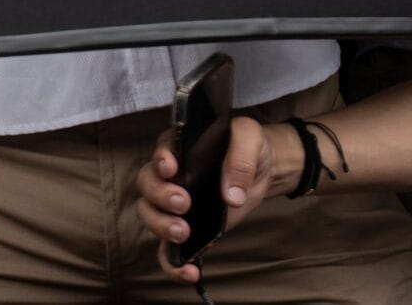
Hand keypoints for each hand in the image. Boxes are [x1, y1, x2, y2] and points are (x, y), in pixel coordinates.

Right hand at [136, 115, 285, 282]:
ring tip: (183, 233)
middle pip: (147, 184)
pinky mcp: (186, 228)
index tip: (171, 168)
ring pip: (149, 214)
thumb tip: (231, 196)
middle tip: (184, 204)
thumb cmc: (251, 147)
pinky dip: (172, 264)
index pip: (160, 151)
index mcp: (182, 147)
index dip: (160, 160)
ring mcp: (175, 204)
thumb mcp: (250, 138)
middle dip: (160, 195)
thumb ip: (240, 159)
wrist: (264, 171)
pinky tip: (190, 273)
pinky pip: (167, 250)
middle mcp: (171, 175)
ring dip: (160, 225)